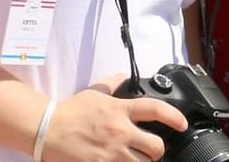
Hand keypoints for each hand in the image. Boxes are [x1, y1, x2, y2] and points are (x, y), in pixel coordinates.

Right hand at [41, 82, 189, 161]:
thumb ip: (112, 83)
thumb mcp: (94, 92)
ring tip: (136, 159)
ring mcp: (111, 153)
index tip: (182, 124)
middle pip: (155, 147)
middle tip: (151, 150)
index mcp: (120, 110)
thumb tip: (124, 76)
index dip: (175, 118)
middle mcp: (120, 131)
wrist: (46, 130)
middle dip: (157, 151)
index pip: (156, 110)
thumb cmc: (70, 112)